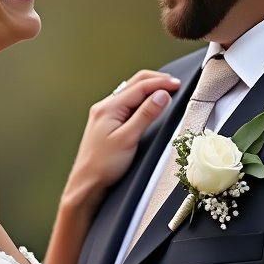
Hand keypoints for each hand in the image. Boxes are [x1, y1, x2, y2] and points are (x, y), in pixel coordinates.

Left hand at [63, 71, 179, 210]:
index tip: (177, 85)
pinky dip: (141, 98)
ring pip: (130, 92)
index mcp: (109, 108)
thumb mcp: (128, 138)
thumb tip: (162, 95)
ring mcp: (104, 114)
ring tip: (165, 90)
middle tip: (174, 84)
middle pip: (134, 84)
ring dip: (149, 88)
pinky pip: (127, 102)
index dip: (161, 83)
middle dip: (156, 81)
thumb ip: (145, 115)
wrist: (87, 182)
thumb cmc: (103, 165)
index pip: (139, 86)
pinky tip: (148, 103)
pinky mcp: (107, 122)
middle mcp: (105, 107)